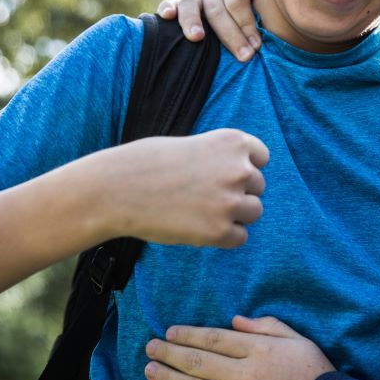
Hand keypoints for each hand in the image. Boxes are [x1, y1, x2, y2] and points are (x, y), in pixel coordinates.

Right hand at [100, 129, 268, 247]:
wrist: (117, 189)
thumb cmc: (148, 164)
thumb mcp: (193, 144)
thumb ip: (221, 158)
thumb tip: (244, 175)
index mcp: (233, 142)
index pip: (261, 158)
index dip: (243, 167)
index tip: (222, 174)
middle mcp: (239, 170)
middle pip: (258, 187)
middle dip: (236, 192)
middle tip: (202, 195)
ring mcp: (231, 201)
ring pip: (253, 212)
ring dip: (233, 215)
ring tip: (200, 211)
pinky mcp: (220, 231)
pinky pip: (240, 237)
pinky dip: (223, 236)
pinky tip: (197, 227)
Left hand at [144, 315, 334, 379]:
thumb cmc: (313, 370)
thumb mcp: (296, 339)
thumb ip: (266, 326)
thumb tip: (234, 320)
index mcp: (261, 350)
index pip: (216, 339)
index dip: (190, 334)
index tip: (170, 331)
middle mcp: (248, 374)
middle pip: (201, 362)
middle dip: (172, 353)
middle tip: (150, 346)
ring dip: (170, 377)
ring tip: (149, 368)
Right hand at [158, 0, 264, 61]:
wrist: (234, 28)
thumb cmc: (252, 22)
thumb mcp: (262, 5)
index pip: (237, 0)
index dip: (247, 22)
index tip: (256, 45)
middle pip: (217, 9)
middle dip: (231, 34)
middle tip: (244, 55)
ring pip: (190, 4)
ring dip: (192, 20)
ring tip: (197, 37)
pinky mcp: (177, 8)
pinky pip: (169, 4)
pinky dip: (167, 7)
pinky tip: (167, 16)